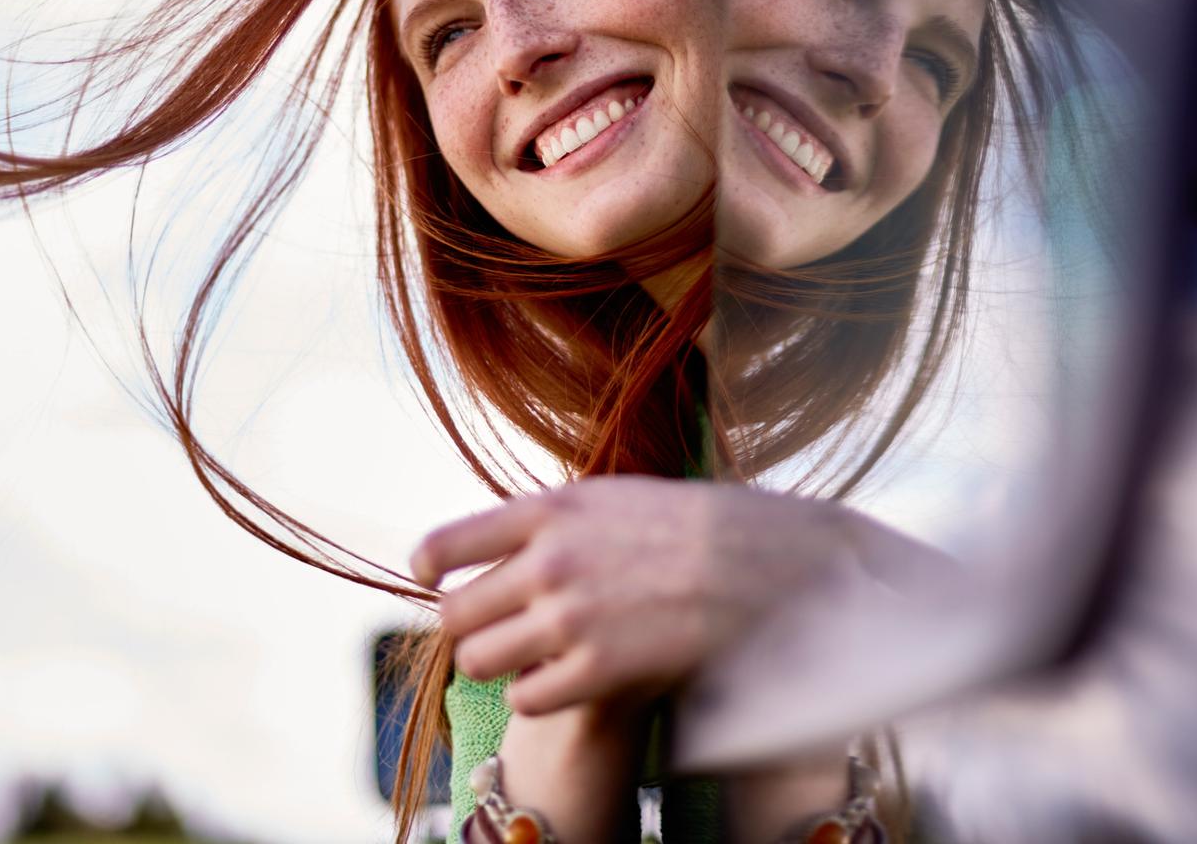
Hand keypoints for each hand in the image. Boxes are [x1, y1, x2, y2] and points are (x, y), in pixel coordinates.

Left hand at [411, 476, 942, 715]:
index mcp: (548, 510)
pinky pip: (525, 699)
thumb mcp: (611, 496)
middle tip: (493, 629)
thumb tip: (488, 544)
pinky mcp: (598, 670)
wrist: (768, 566)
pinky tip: (564, 680)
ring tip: (528, 656)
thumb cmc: (691, 528)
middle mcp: (548, 561)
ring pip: (477, 661)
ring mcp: (571, 617)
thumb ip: (547, 519)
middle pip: (453, 614)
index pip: (444, 546)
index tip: (431, 578)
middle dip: (468, 627)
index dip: (428, 569)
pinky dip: (537, 695)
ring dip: (497, 664)